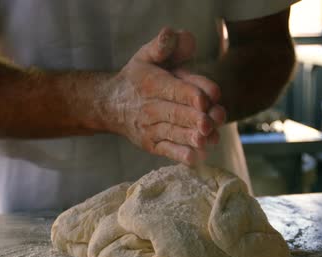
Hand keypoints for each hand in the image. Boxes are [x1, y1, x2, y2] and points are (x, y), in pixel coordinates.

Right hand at [103, 28, 224, 164]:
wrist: (111, 105)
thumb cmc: (138, 77)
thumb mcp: (146, 55)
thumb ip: (163, 46)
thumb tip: (174, 34)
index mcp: (151, 83)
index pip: (173, 89)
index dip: (191, 94)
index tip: (206, 99)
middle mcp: (149, 107)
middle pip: (176, 114)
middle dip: (195, 118)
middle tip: (211, 122)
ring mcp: (150, 128)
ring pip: (173, 134)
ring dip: (192, 137)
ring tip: (209, 139)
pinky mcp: (152, 145)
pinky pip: (168, 151)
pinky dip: (182, 155)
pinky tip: (198, 157)